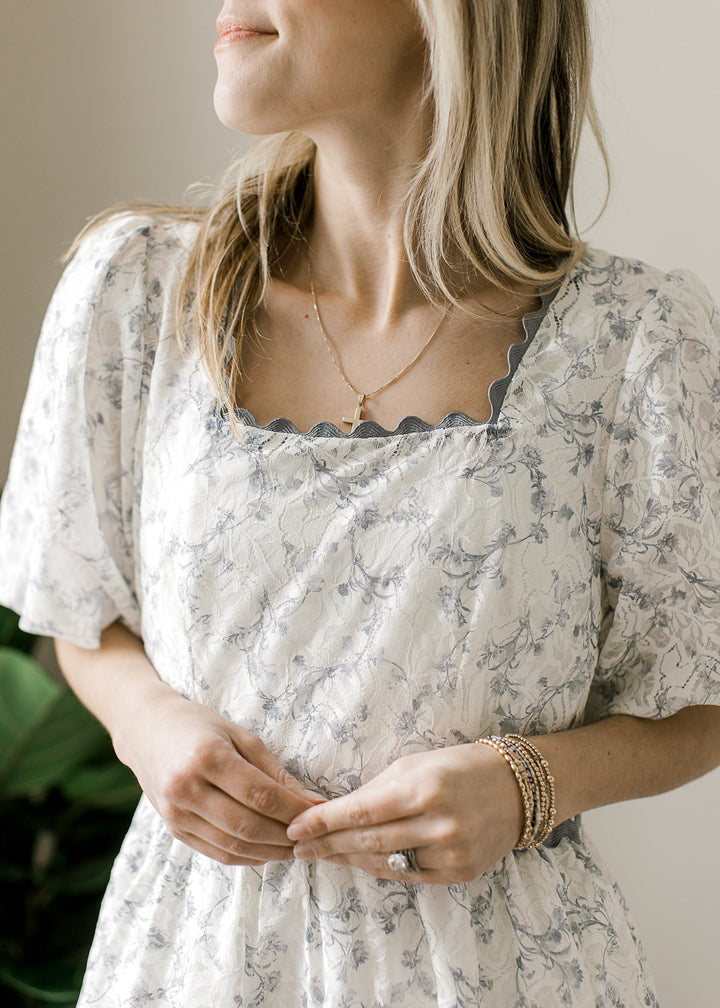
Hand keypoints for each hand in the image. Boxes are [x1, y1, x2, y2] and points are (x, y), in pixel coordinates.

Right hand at [118, 691, 324, 865]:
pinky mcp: (174, 830)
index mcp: (207, 758)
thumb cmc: (200, 726)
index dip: (294, 809)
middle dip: (286, 835)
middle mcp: (187, 789)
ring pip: (234, 846)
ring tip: (296, 846)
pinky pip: (218, 852)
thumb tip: (311, 801)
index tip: (320, 812)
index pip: (261, 795)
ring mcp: (177, 814)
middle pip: (248, 826)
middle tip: (313, 834)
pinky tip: (268, 849)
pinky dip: (248, 856)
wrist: (146, 731)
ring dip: (271, 851)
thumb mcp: (240, 735)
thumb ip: (273, 772)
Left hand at [286, 744, 522, 883]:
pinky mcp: (459, 873)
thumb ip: (378, 791)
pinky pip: (407, 874)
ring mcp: (450, 853)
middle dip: (327, 844)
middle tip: (297, 846)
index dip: (323, 823)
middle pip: (367, 841)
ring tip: (320, 854)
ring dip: (347, 859)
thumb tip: (336, 813)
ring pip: (384, 863)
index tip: (296, 827)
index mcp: (424, 788)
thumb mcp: (416, 765)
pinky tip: (356, 862)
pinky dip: (378, 868)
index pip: (361, 811)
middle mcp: (438, 824)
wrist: (518, 789)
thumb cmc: (460, 766)